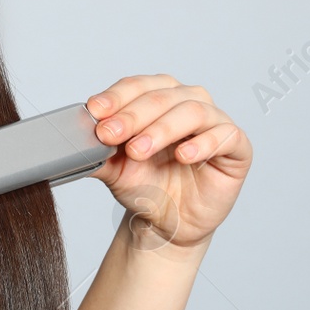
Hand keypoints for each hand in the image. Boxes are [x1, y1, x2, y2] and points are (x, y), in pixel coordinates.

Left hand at [86, 75, 251, 250]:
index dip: (116, 97)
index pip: (137, 86)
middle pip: (162, 96)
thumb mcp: (113, 168)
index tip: (95, 113)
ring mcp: (215, 122)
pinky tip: (183, 156)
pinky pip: (226, 135)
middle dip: (133, 115)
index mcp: (158, 96)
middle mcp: (188, 101)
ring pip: (192, 110)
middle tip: (110, 134)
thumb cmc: (145, 185)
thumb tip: (72, 137)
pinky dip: (203, 143)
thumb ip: (95, 150)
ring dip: (161, 129)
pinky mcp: (236, 146)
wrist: (166, 222)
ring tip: (138, 150)